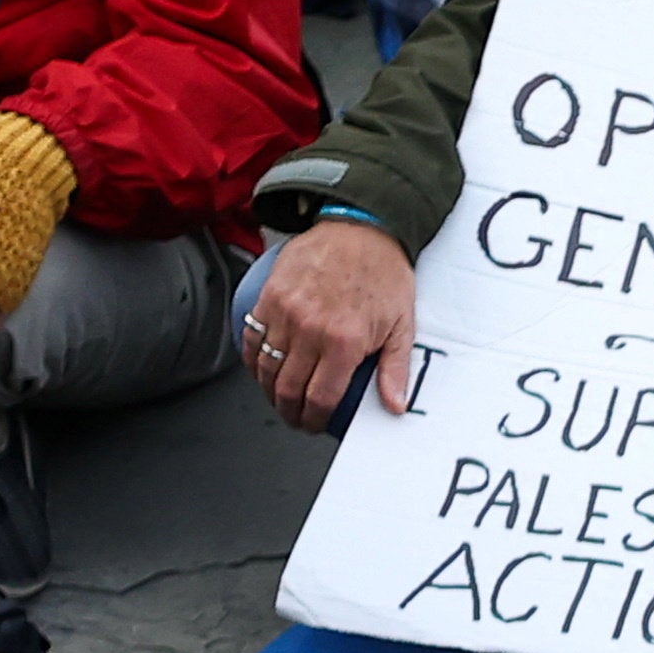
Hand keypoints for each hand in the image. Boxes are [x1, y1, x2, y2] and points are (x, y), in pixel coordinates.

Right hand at [250, 213, 422, 420]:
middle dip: (289, 412)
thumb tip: (395, 406)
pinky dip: (252, 358)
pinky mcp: (269, 295)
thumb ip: (395, 368)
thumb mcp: (402, 323)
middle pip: (288, 389)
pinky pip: (251, 336)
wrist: (360, 228)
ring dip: (268, 390)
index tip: (314, 424)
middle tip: (295, 418)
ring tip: (279, 397)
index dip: (314, 419)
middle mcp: (310, 330)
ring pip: (265, 367)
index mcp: (344, 342)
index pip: (320, 398)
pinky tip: (261, 368)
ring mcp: (285, 312)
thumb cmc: (384, 274)